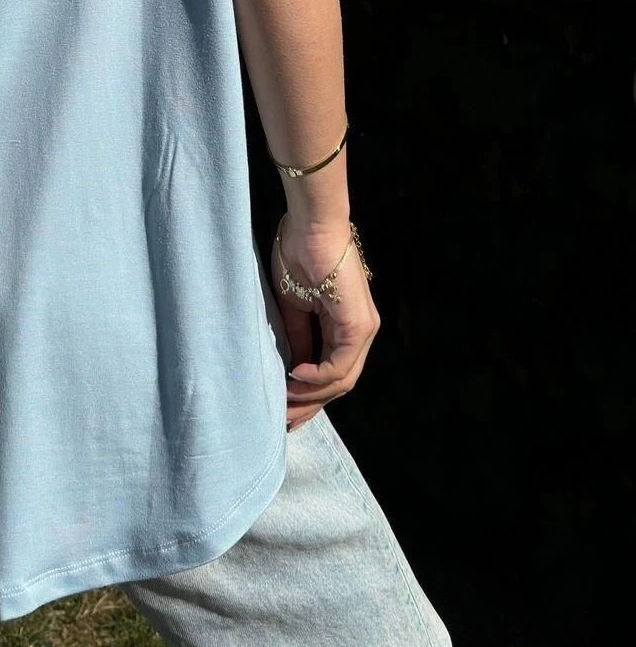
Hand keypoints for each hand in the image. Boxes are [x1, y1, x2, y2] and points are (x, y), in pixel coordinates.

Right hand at [272, 216, 379, 431]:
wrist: (310, 226)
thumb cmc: (298, 256)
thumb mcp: (292, 307)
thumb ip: (297, 339)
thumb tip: (293, 371)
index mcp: (344, 327)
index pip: (332, 373)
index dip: (309, 394)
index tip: (284, 407)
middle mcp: (360, 332)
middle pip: (340, 384)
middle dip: (311, 405)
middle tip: (285, 420)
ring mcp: (362, 330)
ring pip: (342, 379)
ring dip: (312, 396)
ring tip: (285, 404)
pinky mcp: (358, 324)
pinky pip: (340, 364)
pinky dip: (317, 376)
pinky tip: (295, 376)